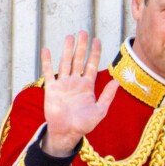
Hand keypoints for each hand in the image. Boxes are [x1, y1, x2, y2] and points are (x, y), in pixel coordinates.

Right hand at [41, 31, 118, 156]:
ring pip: (65, 63)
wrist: (67, 132)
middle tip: (83, 32)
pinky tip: (47, 51)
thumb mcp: (100, 110)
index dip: (95, 53)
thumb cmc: (84, 124)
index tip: (97, 40)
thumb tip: (117, 81)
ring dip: (67, 50)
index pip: (91, 65)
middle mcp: (75, 82)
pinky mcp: (51, 89)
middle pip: (78, 60)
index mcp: (87, 86)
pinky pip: (49, 73)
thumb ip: (107, 95)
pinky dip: (47, 62)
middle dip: (81, 47)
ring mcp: (63, 85)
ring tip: (70, 37)